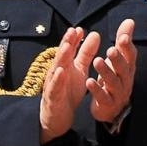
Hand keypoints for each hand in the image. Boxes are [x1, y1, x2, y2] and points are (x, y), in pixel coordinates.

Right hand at [38, 26, 99, 142]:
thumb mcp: (79, 70)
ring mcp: (53, 84)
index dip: (74, 39)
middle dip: (67, 43)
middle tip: (73, 31)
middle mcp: (57, 72)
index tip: (80, 28)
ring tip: (68, 46)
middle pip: (62, 56)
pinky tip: (61, 71)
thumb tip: (93, 34)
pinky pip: (55, 88)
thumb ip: (85, 53)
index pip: (69, 49)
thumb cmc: (67, 91)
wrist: (58, 117)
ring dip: (62, 57)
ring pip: (56, 69)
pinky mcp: (53, 97)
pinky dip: (57, 79)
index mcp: (65, 65)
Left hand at [87, 17, 136, 123]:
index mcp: (128, 68)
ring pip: (113, 82)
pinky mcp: (107, 104)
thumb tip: (129, 21)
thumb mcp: (119, 60)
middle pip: (124, 69)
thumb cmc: (115, 79)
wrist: (114, 109)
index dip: (127, 47)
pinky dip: (96, 89)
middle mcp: (125, 80)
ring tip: (97, 61)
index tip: (122, 37)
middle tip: (111, 49)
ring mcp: (117, 93)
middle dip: (118, 59)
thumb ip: (123, 41)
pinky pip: (103, 97)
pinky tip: (88, 81)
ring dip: (105, 72)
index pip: (130, 56)